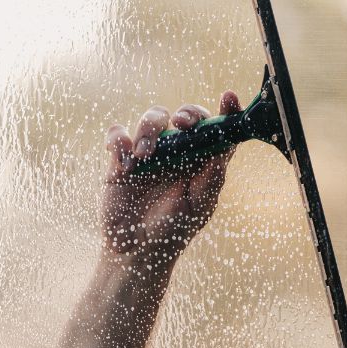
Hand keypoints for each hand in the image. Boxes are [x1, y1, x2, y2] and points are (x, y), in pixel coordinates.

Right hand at [101, 91, 241, 265]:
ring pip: (152, 118)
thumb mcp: (199, 205)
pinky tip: (125, 162)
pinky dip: (119, 140)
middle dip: (185, 113)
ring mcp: (149, 152)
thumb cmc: (172, 230)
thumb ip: (214, 175)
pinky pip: (118, 134)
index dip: (225, 109)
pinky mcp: (121, 159)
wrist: (136, 251)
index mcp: (200, 160)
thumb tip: (226, 143)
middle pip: (185, 115)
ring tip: (145, 155)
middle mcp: (177, 151)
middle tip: (180, 124)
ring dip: (149, 129)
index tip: (228, 96)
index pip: (216, 127)